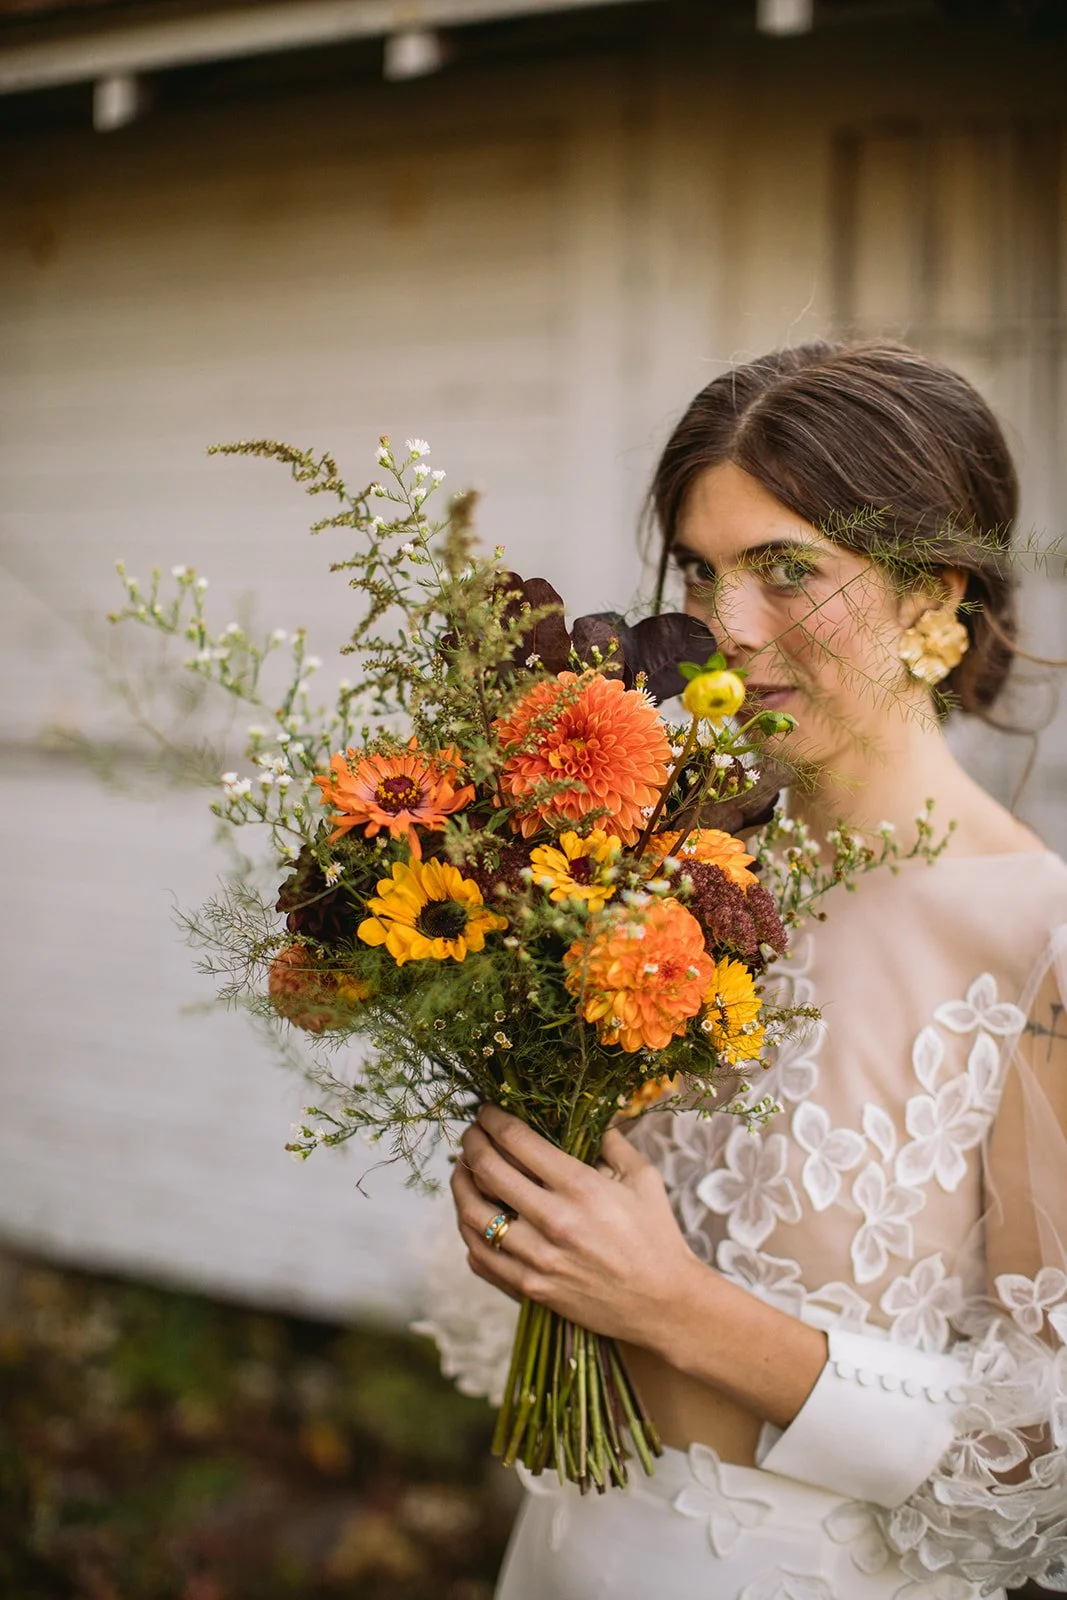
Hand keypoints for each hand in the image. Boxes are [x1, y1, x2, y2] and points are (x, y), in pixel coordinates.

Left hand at [449, 1103, 702, 1352]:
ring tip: (462, 1172)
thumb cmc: (656, 1236)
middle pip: (487, 1171)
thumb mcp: (642, 1179)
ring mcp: (538, 1259)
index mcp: (581, 1187)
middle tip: (470, 1135)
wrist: (662, 1303)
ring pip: (473, 1216)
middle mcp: (554, 1221)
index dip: (493, 1119)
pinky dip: (469, 1233)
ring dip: (460, 1186)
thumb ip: (612, 1142)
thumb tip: (587, 1115)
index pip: (517, 1140)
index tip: (487, 1111)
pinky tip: (473, 1217)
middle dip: (471, 1144)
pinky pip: (481, 1258)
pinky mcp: (531, 1289)